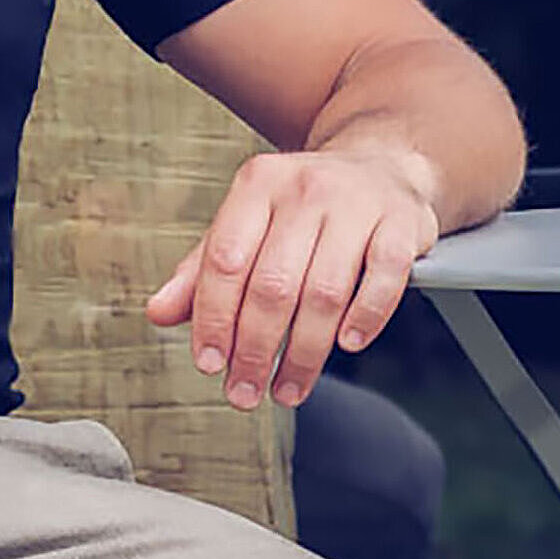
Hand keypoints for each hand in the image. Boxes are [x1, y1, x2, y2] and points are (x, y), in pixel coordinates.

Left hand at [147, 142, 442, 410]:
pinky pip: (383, 278)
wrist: (381, 165)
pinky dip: (365, 317)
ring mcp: (356, 204)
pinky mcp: (402, 223)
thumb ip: (202, 269)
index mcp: (256, 185)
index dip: (214, 318)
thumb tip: (158, 313)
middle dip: (256, 350)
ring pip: (324, 291)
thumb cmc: (302, 207)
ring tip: (288, 390)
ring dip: (305, 353)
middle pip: (273, 284)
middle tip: (245, 393)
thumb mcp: (247, 224)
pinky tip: (347, 346)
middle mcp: (304, 188)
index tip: (210, 364)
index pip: (225, 260)